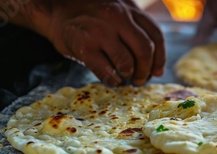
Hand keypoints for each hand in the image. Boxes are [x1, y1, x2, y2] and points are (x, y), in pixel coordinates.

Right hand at [27, 0, 164, 85]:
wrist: (55, 9)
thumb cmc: (92, 17)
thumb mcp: (118, 11)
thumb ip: (137, 32)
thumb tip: (157, 70)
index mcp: (130, 8)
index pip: (156, 35)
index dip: (160, 58)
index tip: (157, 71)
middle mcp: (118, 17)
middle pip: (145, 50)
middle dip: (146, 71)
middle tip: (140, 80)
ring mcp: (100, 31)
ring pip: (127, 63)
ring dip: (129, 76)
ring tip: (124, 78)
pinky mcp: (84, 46)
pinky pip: (107, 72)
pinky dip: (113, 81)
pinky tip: (112, 80)